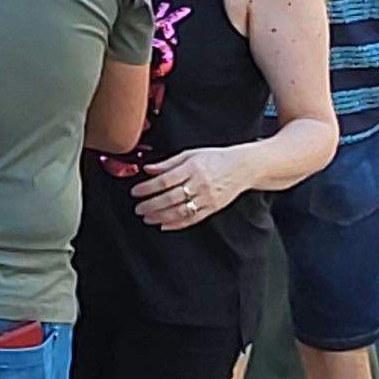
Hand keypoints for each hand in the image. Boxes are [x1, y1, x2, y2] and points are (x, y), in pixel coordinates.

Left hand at [131, 144, 255, 230]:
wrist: (242, 168)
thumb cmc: (215, 159)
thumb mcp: (190, 154)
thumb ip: (168, 163)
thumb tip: (148, 169)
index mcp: (193, 168)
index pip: (165, 180)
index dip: (148, 188)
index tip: (135, 192)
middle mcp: (200, 184)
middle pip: (171, 198)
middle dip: (151, 205)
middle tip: (138, 208)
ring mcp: (207, 199)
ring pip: (180, 211)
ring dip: (160, 216)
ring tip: (147, 217)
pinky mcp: (212, 209)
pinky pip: (192, 219)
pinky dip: (176, 224)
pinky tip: (163, 225)